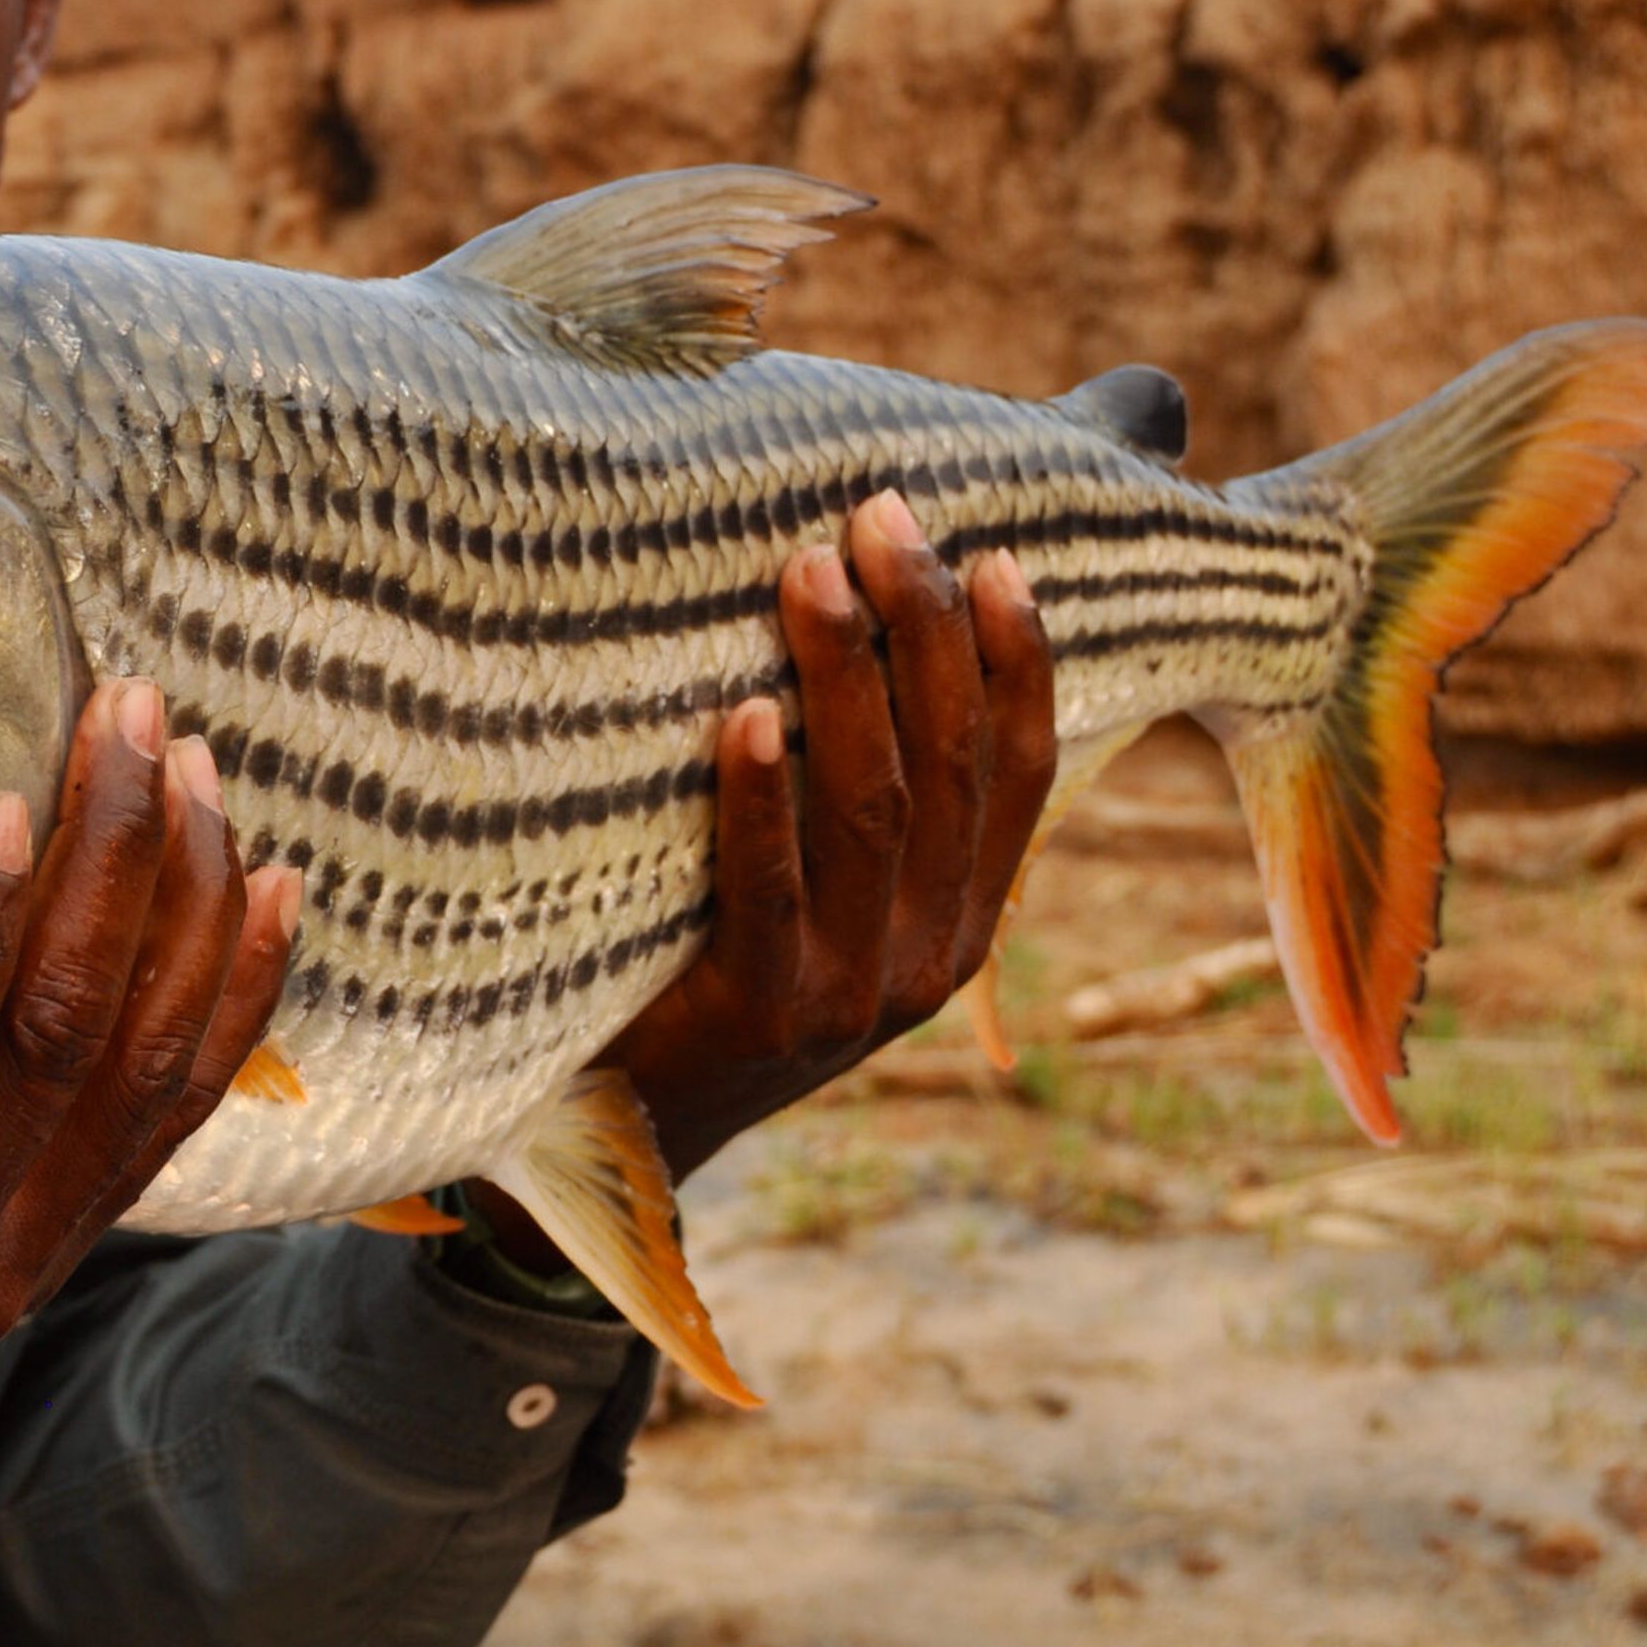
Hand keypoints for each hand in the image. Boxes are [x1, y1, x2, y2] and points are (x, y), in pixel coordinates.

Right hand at [0, 679, 299, 1590]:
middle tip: (131, 721)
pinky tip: (267, 890)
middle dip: (109, 870)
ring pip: (135, 1080)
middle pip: (55, 1056)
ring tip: (198, 771)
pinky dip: (229, 999)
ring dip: (183, 912)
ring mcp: (1, 1276)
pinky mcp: (52, 1257)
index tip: (5, 800)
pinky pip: (169, 1120)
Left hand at [581, 490, 1056, 1190]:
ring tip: (808, 571)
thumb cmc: (709, 965)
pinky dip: (758, 797)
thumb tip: (863, 614)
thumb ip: (856, 787)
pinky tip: (741, 713)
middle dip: (925, 630)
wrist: (623, 1130)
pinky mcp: (754, 1014)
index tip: (995, 554)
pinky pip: (766, 890)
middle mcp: (926, 957)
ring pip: (873, 811)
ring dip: (846, 679)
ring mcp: (846, 992)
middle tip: (880, 516)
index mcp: (962, 920)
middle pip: (951, 767)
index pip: (1024, 771)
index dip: (1019, 661)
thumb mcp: (813, 891)